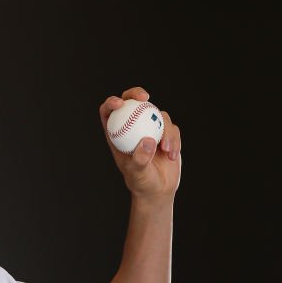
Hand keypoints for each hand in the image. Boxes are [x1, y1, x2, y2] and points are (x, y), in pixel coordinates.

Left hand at [100, 87, 181, 203]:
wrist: (158, 189)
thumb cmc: (142, 183)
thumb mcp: (138, 173)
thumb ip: (140, 158)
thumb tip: (148, 140)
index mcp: (116, 135)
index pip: (108, 112)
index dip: (111, 102)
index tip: (120, 103)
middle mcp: (132, 128)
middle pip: (131, 102)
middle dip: (136, 93)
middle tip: (145, 98)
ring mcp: (149, 128)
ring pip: (156, 115)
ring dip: (164, 130)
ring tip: (166, 150)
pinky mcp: (166, 133)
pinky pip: (172, 128)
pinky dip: (174, 139)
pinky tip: (172, 154)